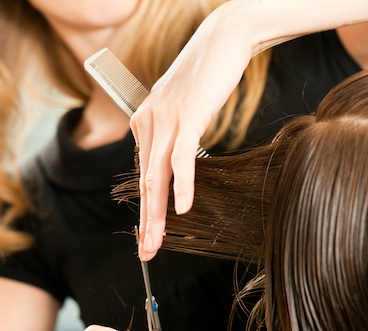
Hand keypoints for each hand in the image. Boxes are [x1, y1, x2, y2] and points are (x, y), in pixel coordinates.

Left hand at [131, 3, 253, 260]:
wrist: (223, 40)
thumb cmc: (208, 77)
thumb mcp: (185, 110)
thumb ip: (176, 135)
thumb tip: (180, 163)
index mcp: (146, 123)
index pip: (145, 176)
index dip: (146, 211)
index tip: (150, 238)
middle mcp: (148, 123)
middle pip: (145, 183)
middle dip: (145, 223)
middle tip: (146, 253)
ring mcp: (166, 119)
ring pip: (157, 176)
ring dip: (156, 214)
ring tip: (156, 242)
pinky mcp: (187, 115)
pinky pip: (182, 157)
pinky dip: (183, 184)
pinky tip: (184, 208)